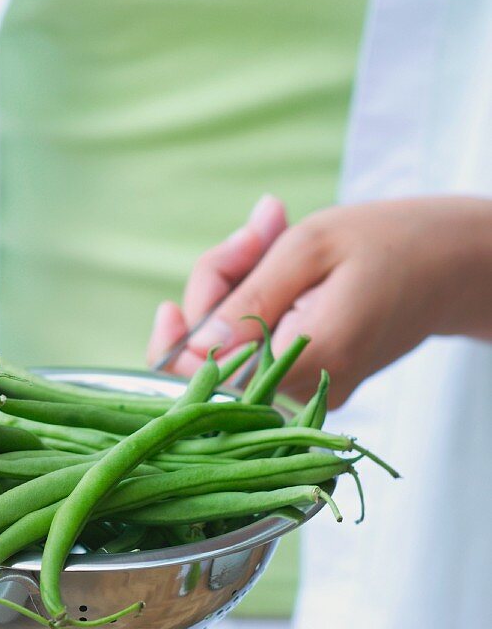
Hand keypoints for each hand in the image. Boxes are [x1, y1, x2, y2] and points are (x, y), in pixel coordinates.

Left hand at [149, 196, 491, 406]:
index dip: (177, 347)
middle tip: (254, 236)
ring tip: (270, 233)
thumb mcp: (312, 247)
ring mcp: (311, 395)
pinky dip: (254, 307)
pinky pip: (257, 354)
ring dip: (234, 294)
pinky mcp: (313, 386)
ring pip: (233, 358)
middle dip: (214, 298)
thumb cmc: (391, 242)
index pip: (210, 382)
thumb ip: (249, 296)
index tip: (172, 305)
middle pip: (215, 367)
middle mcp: (308, 393)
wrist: (456, 266)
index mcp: (310, 360)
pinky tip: (275, 261)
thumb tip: (193, 344)